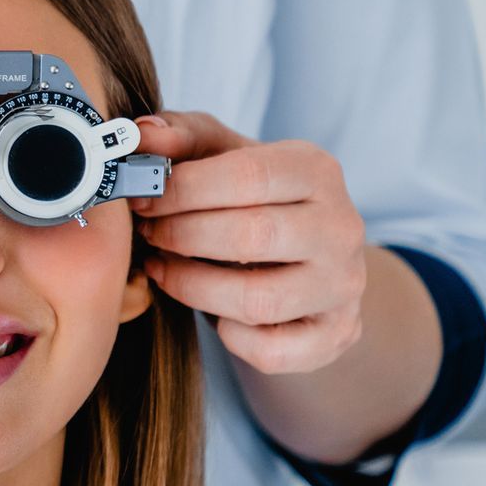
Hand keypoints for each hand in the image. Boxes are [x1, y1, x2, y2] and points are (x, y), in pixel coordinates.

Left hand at [129, 110, 367, 374]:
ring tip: (164, 269)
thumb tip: (142, 135)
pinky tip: (213, 313)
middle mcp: (342, 227)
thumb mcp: (223, 158)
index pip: (248, 175)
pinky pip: (269, 349)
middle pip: (251, 236)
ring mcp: (343, 286)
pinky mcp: (335, 334)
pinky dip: (230, 338)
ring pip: (257, 300)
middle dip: (181, 237)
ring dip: (192, 287)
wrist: (310, 263)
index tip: (142, 199)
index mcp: (317, 171)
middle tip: (147, 234)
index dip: (183, 190)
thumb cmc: (253, 202)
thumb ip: (182, 139)